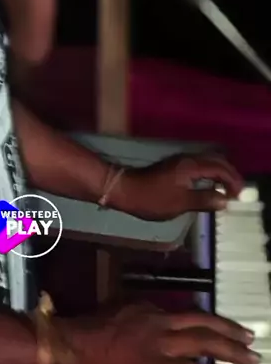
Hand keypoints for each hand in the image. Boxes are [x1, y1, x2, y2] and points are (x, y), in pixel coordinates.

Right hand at [59, 303, 259, 363]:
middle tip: (248, 336)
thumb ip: (130, 319)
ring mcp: (159, 341)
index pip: (180, 314)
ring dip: (231, 350)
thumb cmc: (83, 335)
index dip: (199, 323)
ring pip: (204, 341)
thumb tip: (142, 331)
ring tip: (250, 358)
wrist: (70, 349)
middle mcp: (157, 318)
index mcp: (144, 306)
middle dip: (227, 328)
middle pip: (201, 320)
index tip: (210, 330)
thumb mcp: (110, 315)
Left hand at [113, 154, 243, 219]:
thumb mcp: (180, 203)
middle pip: (216, 161)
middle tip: (236, 192)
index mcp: (191, 166)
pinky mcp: (175, 167)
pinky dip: (210, 174)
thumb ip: (204, 200)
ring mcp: (180, 162)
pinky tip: (209, 187)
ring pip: (207, 162)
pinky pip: (200, 166)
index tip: (238, 195)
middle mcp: (187, 159)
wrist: (125, 190)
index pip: (219, 168)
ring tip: (226, 191)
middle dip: (229, 174)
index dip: (232, 180)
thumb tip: (224, 199)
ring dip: (220, 173)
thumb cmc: (152, 198)